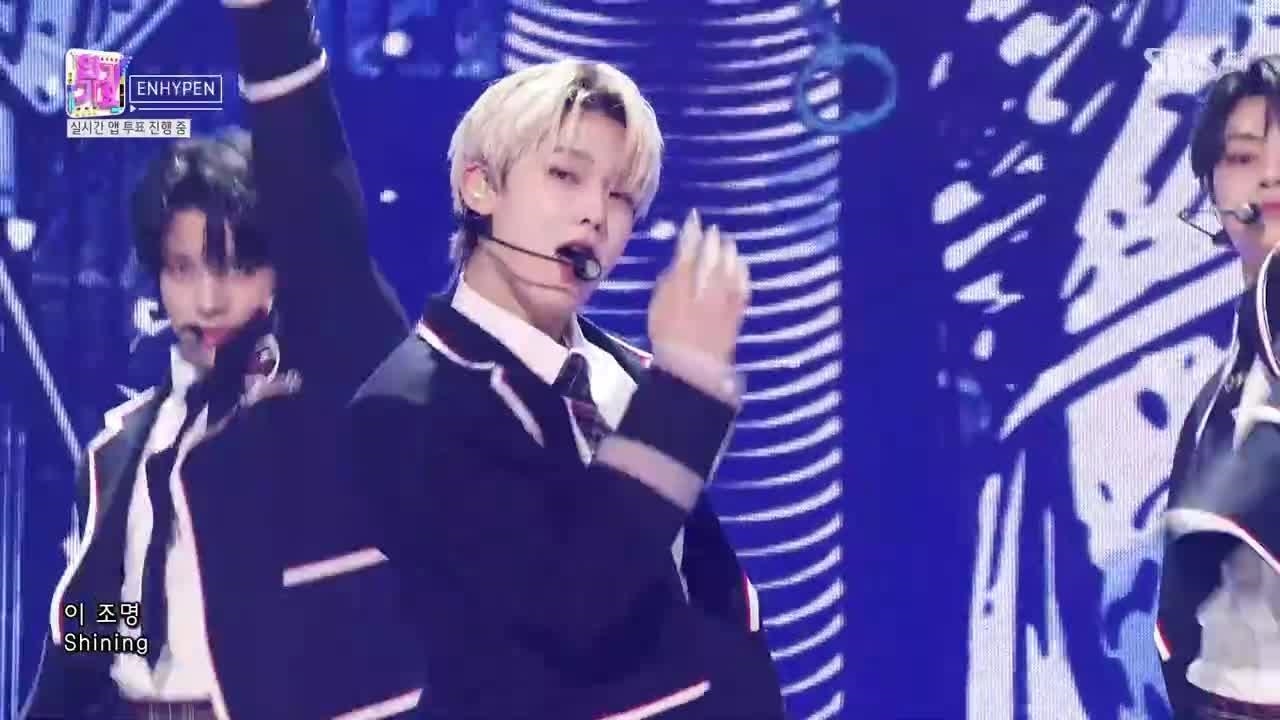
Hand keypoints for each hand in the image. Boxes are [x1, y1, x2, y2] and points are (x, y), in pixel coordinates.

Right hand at [648, 209, 750, 365]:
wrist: (693, 366)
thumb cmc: (669, 332)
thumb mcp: (663, 297)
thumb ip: (677, 268)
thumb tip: (686, 246)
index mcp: (687, 277)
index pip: (693, 247)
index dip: (693, 232)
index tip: (694, 219)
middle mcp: (712, 282)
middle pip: (717, 255)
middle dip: (715, 241)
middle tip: (713, 232)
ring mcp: (728, 298)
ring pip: (733, 268)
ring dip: (731, 254)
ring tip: (729, 245)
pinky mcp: (737, 313)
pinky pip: (743, 286)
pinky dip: (742, 274)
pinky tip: (742, 269)